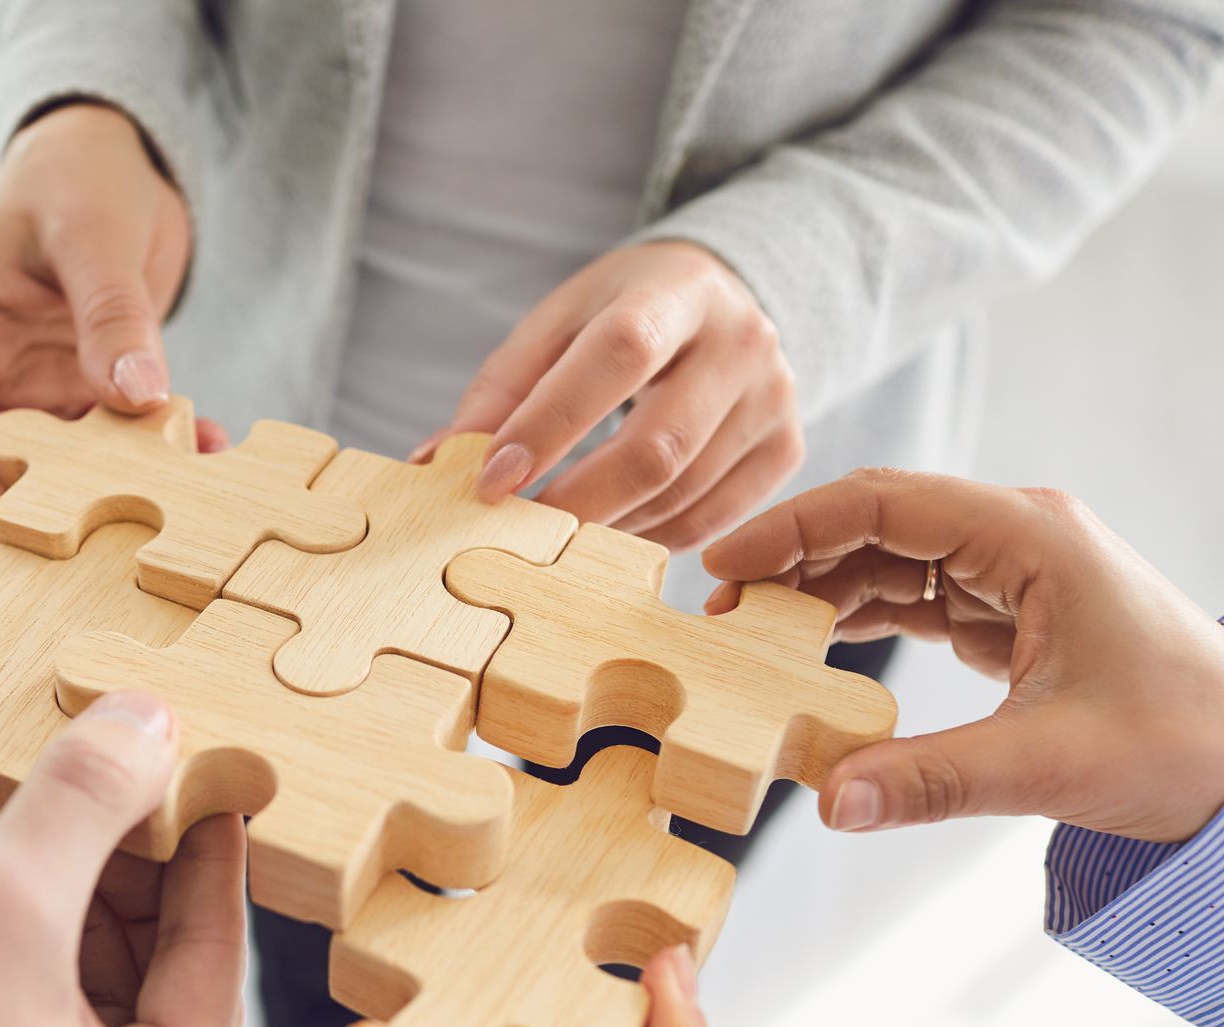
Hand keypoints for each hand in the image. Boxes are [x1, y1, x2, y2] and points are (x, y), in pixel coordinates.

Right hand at [0, 102, 221, 535]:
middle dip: (28, 504)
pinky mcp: (95, 394)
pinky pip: (122, 443)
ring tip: (168, 502)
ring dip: (109, 488)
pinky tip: (211, 449)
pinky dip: (164, 455)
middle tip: (85, 542)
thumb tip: (136, 397)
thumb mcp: (92, 232)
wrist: (120, 158)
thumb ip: (110, 313)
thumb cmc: (77, 174)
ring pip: (58, 466)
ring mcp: (40, 389)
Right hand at [0, 693, 247, 1026]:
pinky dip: (28, 942)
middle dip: (134, 865)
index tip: (206, 764)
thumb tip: (149, 725)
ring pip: (95, 988)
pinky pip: (40, 1016)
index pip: (217, 953)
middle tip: (122, 767)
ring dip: (75, 895)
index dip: (209, 844)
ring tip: (56, 800)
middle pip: (161, 971)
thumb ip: (82, 806)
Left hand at [420, 241, 803, 549]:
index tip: (493, 480)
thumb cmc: (625, 311)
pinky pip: (712, 519)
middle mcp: (741, 342)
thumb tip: (437, 461)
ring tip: (553, 534)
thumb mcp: (560, 322)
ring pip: (683, 492)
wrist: (725, 299)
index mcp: (677, 292)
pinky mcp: (786, 449)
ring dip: (607, 527)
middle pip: (659, 444)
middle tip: (517, 533)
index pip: (619, 355)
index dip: (552, 422)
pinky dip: (649, 538)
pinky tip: (610, 530)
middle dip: (579, 501)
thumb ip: (501, 388)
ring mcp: (774, 399)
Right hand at [701, 469, 1223, 841]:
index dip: (792, 528)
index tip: (721, 561)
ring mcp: (1017, 572)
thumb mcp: (1052, 763)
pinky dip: (861, 617)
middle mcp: (1020, 537)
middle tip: (717, 606)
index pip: (883, 504)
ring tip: (750, 629)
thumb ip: (932, 779)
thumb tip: (829, 802)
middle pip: (877, 522)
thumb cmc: (1188, 744)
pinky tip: (813, 643)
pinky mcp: (1014, 614)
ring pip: (892, 558)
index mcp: (1032, 537)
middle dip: (793, 556)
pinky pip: (917, 598)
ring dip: (821, 588)